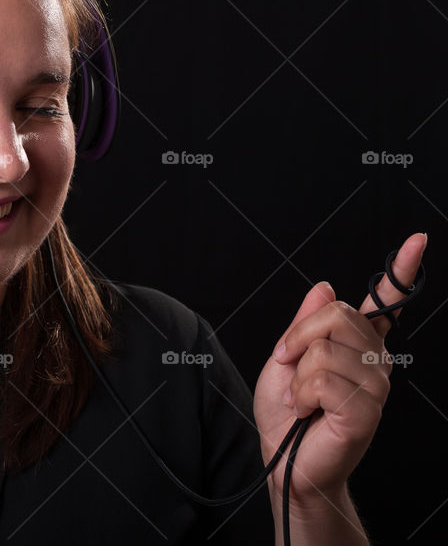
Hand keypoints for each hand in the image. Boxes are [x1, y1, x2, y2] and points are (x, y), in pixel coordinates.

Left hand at [253, 232, 427, 504]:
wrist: (286, 461)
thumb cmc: (286, 414)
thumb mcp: (285, 359)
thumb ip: (304, 323)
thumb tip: (324, 285)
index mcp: (358, 346)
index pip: (385, 304)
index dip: (401, 271)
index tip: (417, 240)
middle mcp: (375, 362)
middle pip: (336, 314)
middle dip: (299, 336)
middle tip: (290, 364)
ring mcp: (375, 387)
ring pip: (324, 349)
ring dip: (298, 374)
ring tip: (303, 398)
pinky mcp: (367, 411)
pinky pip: (323, 379)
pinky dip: (302, 393)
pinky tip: (309, 411)